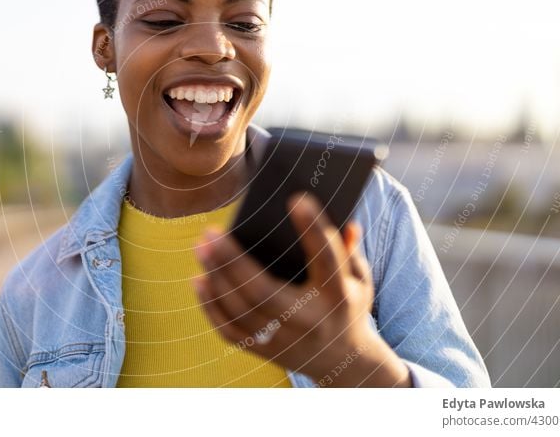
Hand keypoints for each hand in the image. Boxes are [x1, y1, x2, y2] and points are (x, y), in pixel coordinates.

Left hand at [192, 191, 411, 386]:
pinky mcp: (265, 352)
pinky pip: (230, 331)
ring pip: (241, 311)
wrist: (343, 361)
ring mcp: (285, 341)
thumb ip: (350, 249)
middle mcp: (310, 321)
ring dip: (216, 277)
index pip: (327, 258)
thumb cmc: (348, 306)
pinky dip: (211, 306)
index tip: (295, 199)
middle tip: (211, 232)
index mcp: (338, 296)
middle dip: (232, 261)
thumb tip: (345, 220)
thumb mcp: (360, 278)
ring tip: (201, 248)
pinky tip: (200, 280)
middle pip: (263, 292)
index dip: (313, 228)